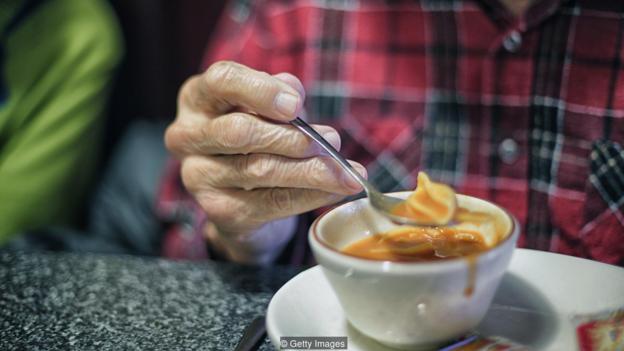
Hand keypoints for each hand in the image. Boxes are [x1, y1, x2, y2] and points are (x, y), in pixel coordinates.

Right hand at [165, 61, 366, 262]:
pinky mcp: (219, 211)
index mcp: (198, 97)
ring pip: (260, 170)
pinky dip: (310, 196)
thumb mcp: (268, 108)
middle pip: (240, 132)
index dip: (260, 90)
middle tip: (332, 141)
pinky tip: (335, 190)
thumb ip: (280, 95)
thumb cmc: (258, 137)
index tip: (296, 105)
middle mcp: (187, 136)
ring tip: (345, 172)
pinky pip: (271, 202)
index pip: (222, 80)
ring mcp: (198, 176)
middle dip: (292, 137)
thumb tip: (293, 92)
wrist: (243, 196)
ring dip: (310, 170)